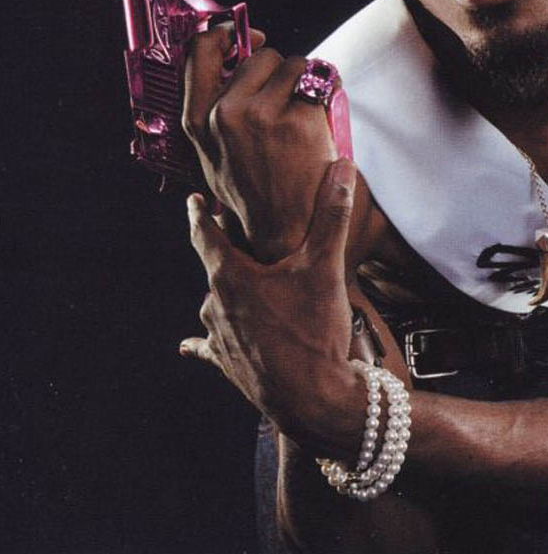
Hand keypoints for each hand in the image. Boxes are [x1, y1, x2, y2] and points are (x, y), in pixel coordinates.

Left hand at [180, 159, 360, 452]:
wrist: (316, 400)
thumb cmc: (316, 329)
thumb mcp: (326, 265)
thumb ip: (332, 213)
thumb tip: (342, 166)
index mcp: (231, 276)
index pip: (205, 234)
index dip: (199, 213)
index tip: (191, 199)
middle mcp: (216, 305)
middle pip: (215, 266)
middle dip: (225, 248)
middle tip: (233, 230)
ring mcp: (220, 337)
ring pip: (218, 301)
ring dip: (230, 287)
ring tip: (247, 278)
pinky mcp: (227, 364)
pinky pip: (209, 346)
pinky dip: (202, 340)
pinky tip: (188, 345)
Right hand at [182, 25, 336, 260]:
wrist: (283, 230)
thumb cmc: (252, 192)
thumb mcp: (212, 153)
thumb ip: (215, 110)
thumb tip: (232, 61)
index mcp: (198, 119)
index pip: (201, 50)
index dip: (227, 33)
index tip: (248, 36)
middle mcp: (225, 112)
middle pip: (260, 55)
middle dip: (279, 69)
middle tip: (288, 98)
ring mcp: (262, 114)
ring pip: (294, 64)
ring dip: (306, 80)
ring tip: (305, 113)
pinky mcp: (298, 119)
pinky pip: (320, 80)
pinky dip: (329, 89)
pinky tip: (326, 113)